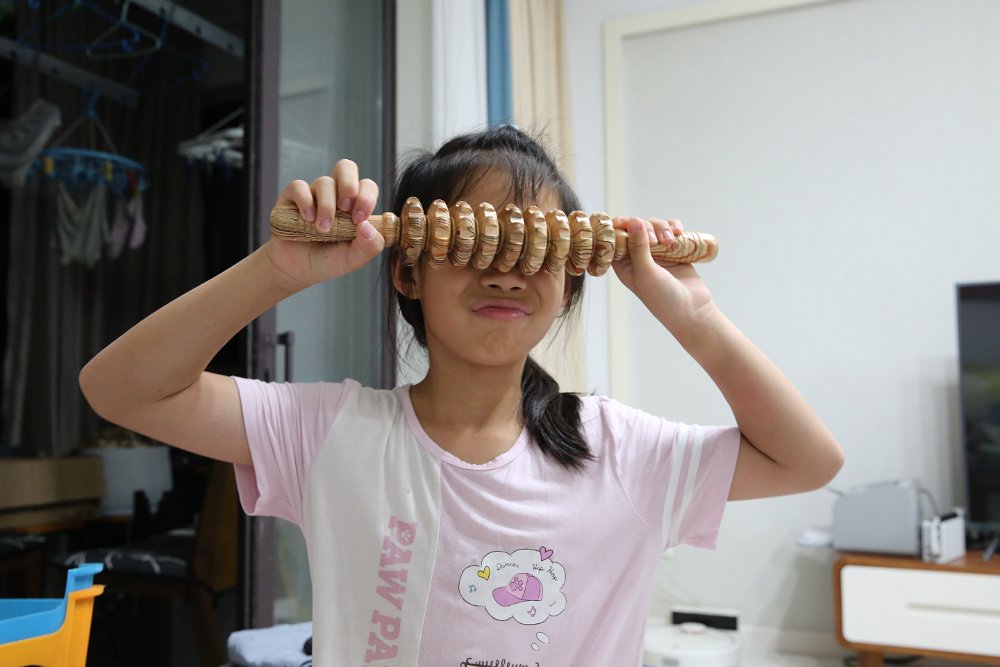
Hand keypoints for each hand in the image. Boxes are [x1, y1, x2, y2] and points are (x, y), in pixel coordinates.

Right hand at [263, 159, 384, 289]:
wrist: (297, 271)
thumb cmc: (328, 261)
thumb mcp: (354, 259)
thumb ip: (369, 246)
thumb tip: (368, 226)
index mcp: (354, 206)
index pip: (366, 186)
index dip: (366, 197)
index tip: (359, 219)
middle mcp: (335, 195)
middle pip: (346, 167)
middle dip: (349, 184)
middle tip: (345, 208)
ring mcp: (314, 194)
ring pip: (324, 182)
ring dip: (326, 206)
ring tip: (322, 229)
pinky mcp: (292, 198)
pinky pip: (298, 186)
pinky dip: (305, 201)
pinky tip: (307, 219)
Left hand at [611, 216, 716, 338]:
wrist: (692, 310)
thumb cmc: (663, 298)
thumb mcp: (646, 273)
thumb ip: (638, 247)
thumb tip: (633, 220)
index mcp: (624, 264)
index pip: (615, 239)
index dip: (618, 227)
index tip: (625, 221)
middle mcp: (638, 257)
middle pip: (636, 227)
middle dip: (646, 227)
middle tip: (656, 241)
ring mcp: (656, 252)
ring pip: (654, 226)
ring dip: (662, 227)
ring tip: (671, 240)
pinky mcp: (673, 250)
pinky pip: (670, 230)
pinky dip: (674, 227)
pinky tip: (679, 232)